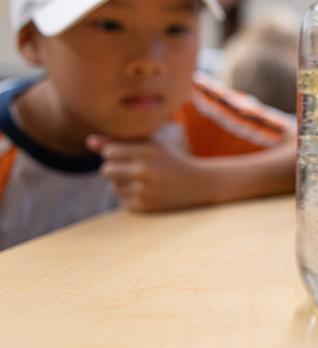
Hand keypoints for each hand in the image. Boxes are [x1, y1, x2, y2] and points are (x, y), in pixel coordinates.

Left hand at [87, 134, 208, 211]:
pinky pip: (121, 199)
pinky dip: (129, 195)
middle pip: (106, 170)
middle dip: (115, 169)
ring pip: (112, 186)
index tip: (130, 154)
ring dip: (122, 183)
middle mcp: (145, 170)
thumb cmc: (171, 159)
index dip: (116, 153)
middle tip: (134, 168)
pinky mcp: (144, 206)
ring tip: (144, 180)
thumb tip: (88, 142)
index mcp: (147, 151)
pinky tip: (147, 191)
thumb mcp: (150, 145)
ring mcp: (144, 189)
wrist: (199, 183)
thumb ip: (119, 141)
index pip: (109, 152)